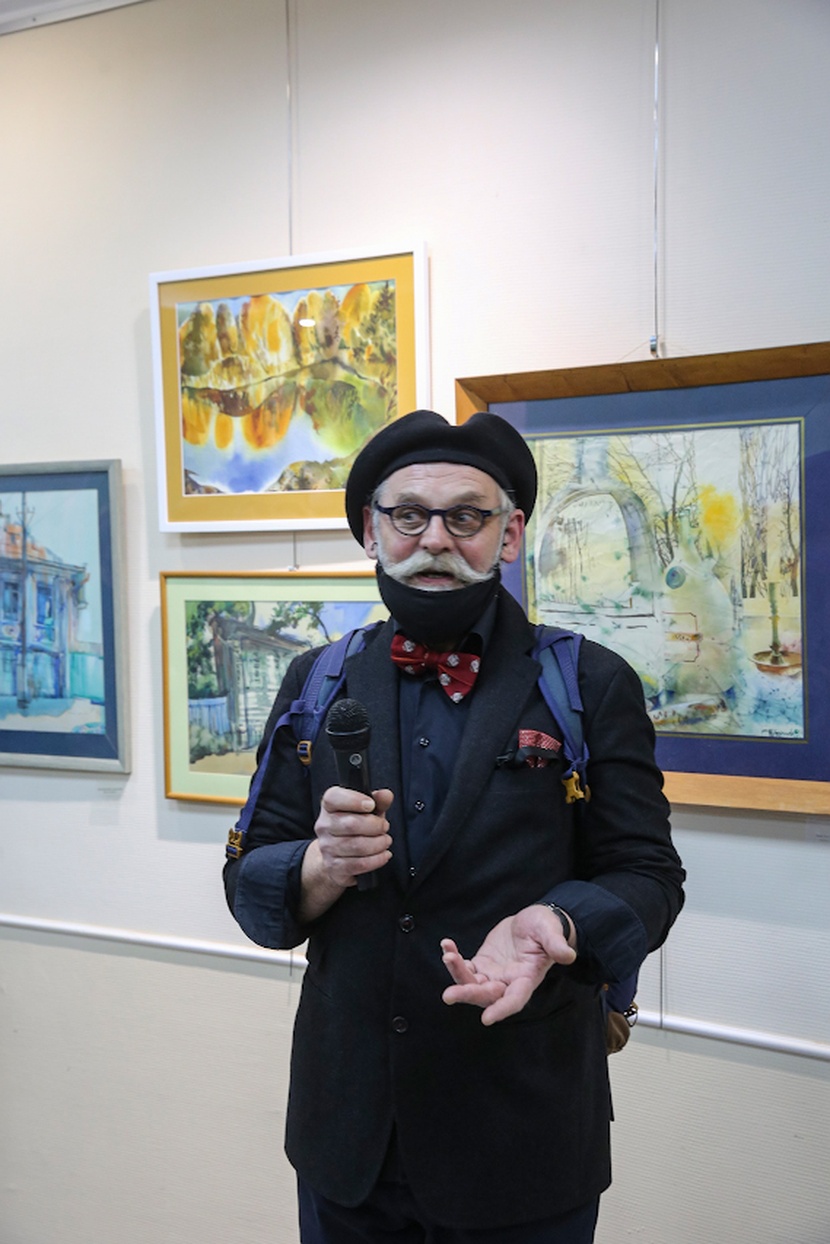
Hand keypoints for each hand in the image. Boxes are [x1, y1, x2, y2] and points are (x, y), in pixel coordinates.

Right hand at [300, 787, 393, 920]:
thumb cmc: (354, 827)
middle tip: (385, 827)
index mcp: (329, 806)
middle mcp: (324, 825)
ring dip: (378, 844)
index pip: (334, 798)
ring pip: (357, 846)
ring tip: (385, 841)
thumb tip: (386, 795)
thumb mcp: (366, 810)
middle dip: (375, 826)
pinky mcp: (333, 866)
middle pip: (351, 824)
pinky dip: (376, 860)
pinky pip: (358, 864)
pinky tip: (384, 855)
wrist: (336, 855)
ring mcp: (326, 847)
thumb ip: (378, 801)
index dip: (354, 800)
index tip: (371, 805)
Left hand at [441, 904, 575, 1024]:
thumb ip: (557, 944)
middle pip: (486, 995)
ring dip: (457, 974)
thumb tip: (568, 955)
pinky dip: (454, 959)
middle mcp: (508, 982)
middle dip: (468, 994)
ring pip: (472, 983)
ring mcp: (493, 975)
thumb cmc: (546, 927)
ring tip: (448, 955)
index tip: (486, 1018)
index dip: (502, 1010)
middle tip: (448, 995)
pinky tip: (446, 946)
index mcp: (527, 978)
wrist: (533, 921)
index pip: (515, 999)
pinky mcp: (482, 964)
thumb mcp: (552, 931)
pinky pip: (465, 967)